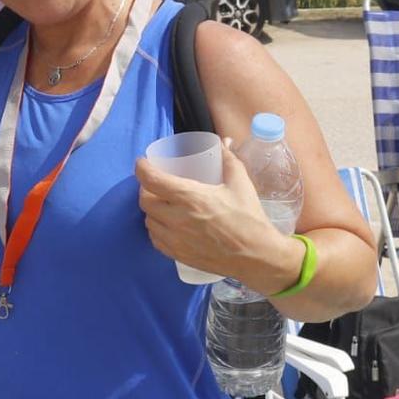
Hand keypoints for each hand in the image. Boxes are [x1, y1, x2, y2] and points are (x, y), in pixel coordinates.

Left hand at [135, 140, 279, 281]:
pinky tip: (166, 224)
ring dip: (151, 209)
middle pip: (145, 201)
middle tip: (156, 183)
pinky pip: (155, 239)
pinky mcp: (178, 255)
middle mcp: (176, 219)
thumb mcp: (240, 183)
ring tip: (162, 203)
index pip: (151, 180)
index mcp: (190, 197)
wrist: (256, 256)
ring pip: (148, 221)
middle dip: (146, 188)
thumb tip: (222, 142)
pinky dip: (156, 229)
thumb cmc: (249, 218)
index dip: (142, 168)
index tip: (143, 162)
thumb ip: (228, 159)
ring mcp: (175, 239)